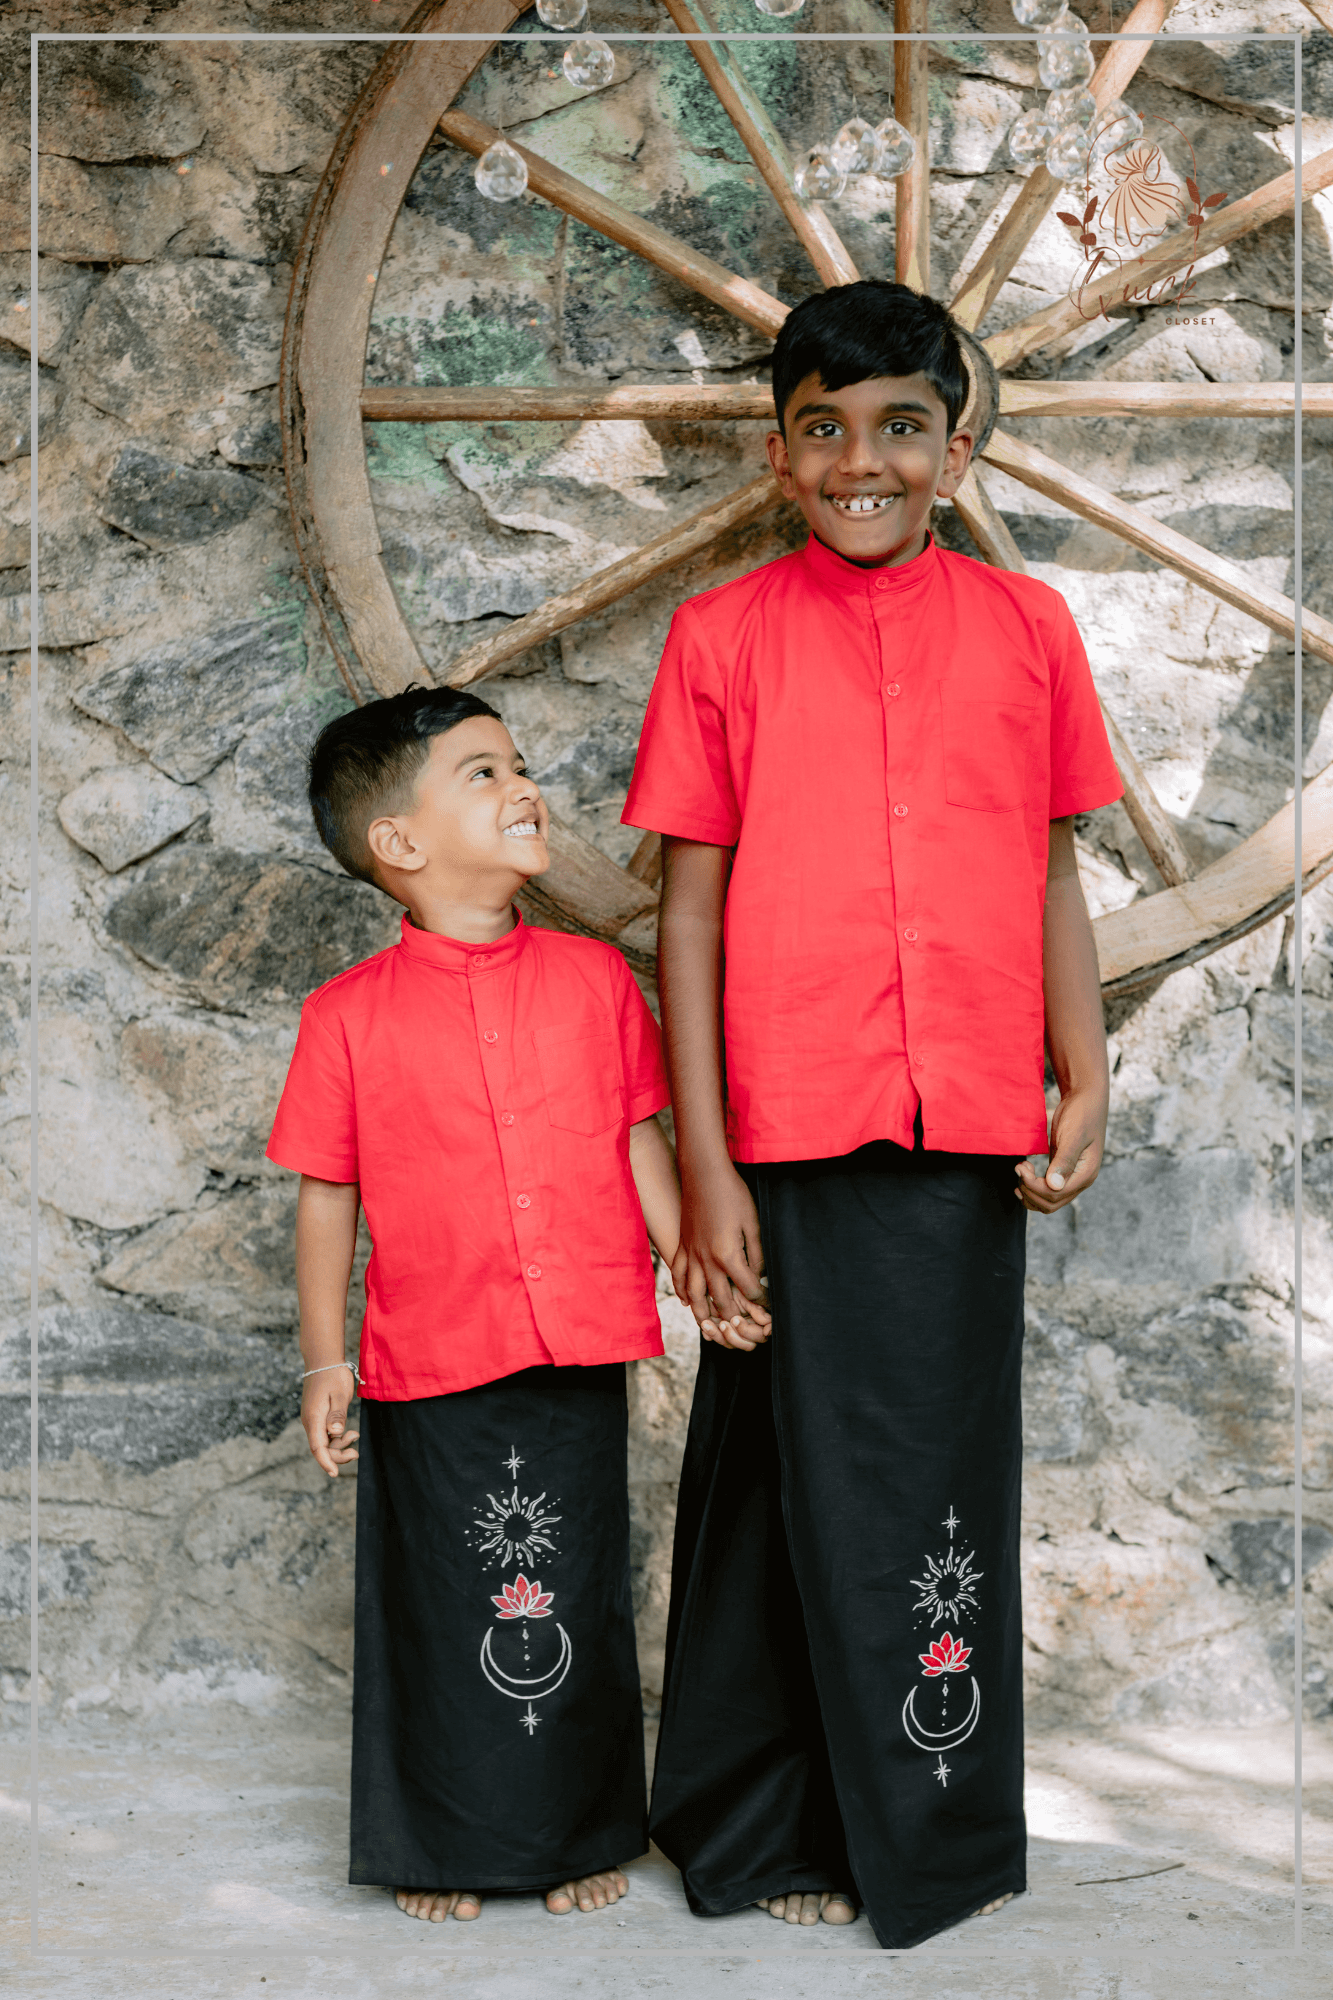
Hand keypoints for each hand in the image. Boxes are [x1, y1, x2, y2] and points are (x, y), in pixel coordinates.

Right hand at [301, 1372, 360, 1476]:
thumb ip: (337, 1414)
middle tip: (356, 1453)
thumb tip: (335, 1434)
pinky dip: (337, 1438)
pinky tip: (349, 1432)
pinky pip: (325, 1435)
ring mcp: (313, 1420)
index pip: (318, 1447)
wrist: (323, 1360)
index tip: (335, 1474)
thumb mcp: (339, 1394)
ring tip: (355, 1435)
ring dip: (339, 1445)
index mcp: (313, 1418)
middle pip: (321, 1449)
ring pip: (324, 1443)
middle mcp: (310, 1422)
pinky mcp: (318, 1417)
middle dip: (338, 1455)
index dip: (326, 1462)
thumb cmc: (333, 1375)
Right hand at [672, 1161, 772, 1350]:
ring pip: (694, 1294)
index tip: (766, 1304)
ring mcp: (691, 1254)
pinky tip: (686, 1300)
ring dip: (702, 1313)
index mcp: (728, 1254)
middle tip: (741, 1324)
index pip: (746, 1287)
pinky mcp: (682, 1246)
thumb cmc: (732, 1194)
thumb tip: (760, 1274)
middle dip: (732, 1314)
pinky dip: (682, 1291)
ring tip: (709, 1326)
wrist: (704, 1174)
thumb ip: (757, 1252)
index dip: (759, 1298)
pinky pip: (679, 1275)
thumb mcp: (753, 1222)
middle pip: (719, 1298)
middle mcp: (707, 1260)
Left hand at [1015, 1083, 1106, 1213]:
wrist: (1085, 1100)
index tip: (1021, 1167)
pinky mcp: (1061, 1170)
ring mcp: (1071, 1177)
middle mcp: (1079, 1181)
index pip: (1055, 1195)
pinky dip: (1032, 1187)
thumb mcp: (1074, 1136)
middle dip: (1030, 1190)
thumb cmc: (1082, 1114)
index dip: (1034, 1186)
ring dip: (1030, 1191)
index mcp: (1085, 1174)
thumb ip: (1064, 1161)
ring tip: (1020, 1169)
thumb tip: (1054, 1186)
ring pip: (1047, 1201)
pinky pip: (1046, 1190)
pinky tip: (1024, 1173)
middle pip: (1050, 1204)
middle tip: (1019, 1168)